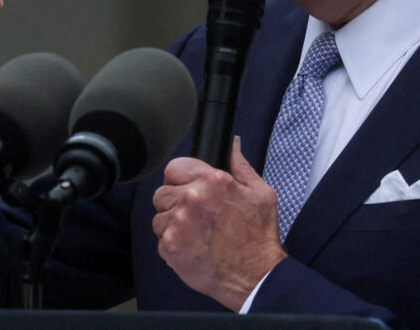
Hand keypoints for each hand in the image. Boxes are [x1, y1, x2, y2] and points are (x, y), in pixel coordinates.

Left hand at [152, 137, 286, 309]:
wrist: (255, 276)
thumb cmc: (259, 235)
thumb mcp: (260, 193)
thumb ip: (239, 165)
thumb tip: (231, 144)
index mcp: (211, 181)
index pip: (175, 167)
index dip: (181, 178)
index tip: (189, 188)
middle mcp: (190, 199)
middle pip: (162, 192)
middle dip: (176, 202)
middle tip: (196, 215)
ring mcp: (177, 224)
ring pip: (159, 217)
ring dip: (173, 223)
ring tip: (196, 233)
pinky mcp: (170, 247)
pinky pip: (161, 239)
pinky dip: (174, 244)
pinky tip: (193, 247)